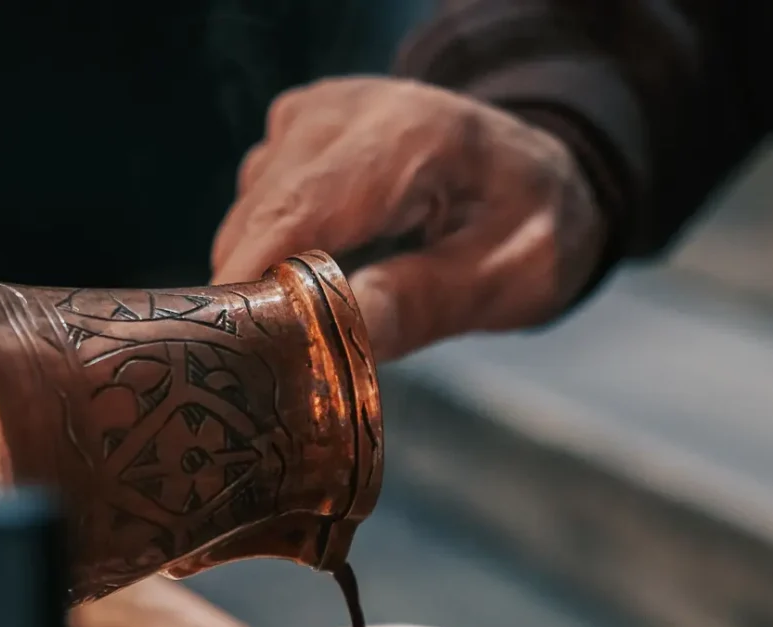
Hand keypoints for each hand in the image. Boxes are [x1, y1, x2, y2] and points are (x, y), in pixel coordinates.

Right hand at [211, 77, 605, 361]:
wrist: (540, 176)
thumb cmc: (533, 229)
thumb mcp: (508, 278)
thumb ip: (426, 301)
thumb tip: (342, 335)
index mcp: (410, 136)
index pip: (301, 211)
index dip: (253, 282)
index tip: (232, 350)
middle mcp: (347, 110)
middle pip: (261, 214)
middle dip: (252, 294)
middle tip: (264, 371)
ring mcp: (315, 115)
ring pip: (248, 212)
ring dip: (262, 277)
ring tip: (301, 331)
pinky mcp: (298, 131)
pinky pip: (256, 203)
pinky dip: (269, 253)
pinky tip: (308, 284)